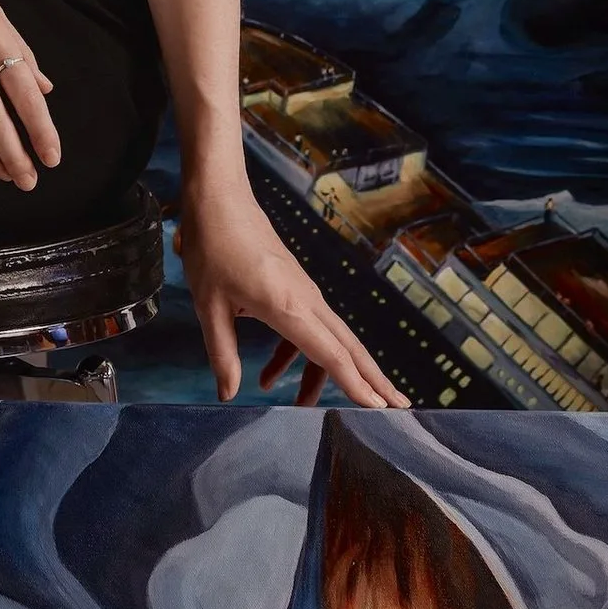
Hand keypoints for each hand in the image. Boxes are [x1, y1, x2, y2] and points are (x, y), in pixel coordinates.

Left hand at [177, 167, 408, 410]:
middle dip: (373, 380)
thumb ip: (223, 355)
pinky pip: (310, 328)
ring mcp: (305, 292)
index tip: (379, 408)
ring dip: (329, 373)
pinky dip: (300, 356)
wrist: (220, 199)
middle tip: (397, 409)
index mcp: (288, 306)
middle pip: (349, 347)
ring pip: (332, 339)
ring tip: (314, 407)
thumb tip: (228, 394)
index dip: (355, 385)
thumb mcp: (210, 306)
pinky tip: (272, 376)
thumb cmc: (214, 247)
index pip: (332, 354)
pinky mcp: (296, 287)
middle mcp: (307, 299)